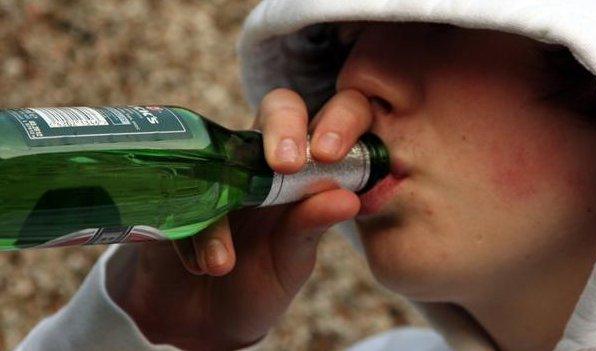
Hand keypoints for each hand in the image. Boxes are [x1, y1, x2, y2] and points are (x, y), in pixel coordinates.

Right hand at [111, 88, 372, 350]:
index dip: (337, 122)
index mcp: (302, 177)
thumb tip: (348, 199)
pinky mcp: (174, 185)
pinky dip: (191, 231)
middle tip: (285, 164)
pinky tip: (198, 264)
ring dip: (225, 210)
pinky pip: (181, 186)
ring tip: (223, 265)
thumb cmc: (255, 284)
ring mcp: (218, 168)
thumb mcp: (288, 261)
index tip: (330, 155)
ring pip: (227, 146)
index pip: (327, 124)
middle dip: (285, 127)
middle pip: (280, 109)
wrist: (199, 318)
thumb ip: (311, 227)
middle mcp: (263, 162)